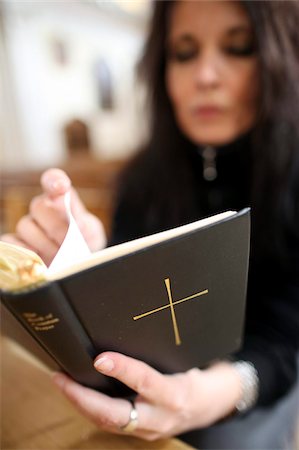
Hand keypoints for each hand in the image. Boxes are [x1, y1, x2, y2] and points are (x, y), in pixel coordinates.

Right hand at [1, 168, 105, 264]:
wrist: (78, 262)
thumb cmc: (84, 242)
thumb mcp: (92, 233)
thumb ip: (87, 227)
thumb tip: (80, 225)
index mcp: (61, 198)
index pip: (53, 180)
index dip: (55, 180)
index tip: (62, 187)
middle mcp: (42, 208)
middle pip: (38, 206)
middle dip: (56, 226)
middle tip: (68, 241)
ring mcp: (27, 225)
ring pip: (25, 225)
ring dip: (44, 243)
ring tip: (59, 255)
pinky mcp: (17, 242)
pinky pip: (10, 241)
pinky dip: (23, 250)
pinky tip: (37, 258)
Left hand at [53, 352, 241, 440]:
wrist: (213, 405)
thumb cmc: (199, 376)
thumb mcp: (188, 359)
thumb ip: (161, 351)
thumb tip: (128, 327)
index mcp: (176, 394)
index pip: (146, 382)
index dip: (122, 370)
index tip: (99, 359)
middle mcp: (161, 417)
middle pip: (115, 415)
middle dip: (82, 399)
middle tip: (61, 378)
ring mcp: (149, 429)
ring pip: (108, 422)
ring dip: (81, 404)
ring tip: (62, 382)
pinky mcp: (141, 432)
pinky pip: (112, 423)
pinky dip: (92, 409)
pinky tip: (78, 394)